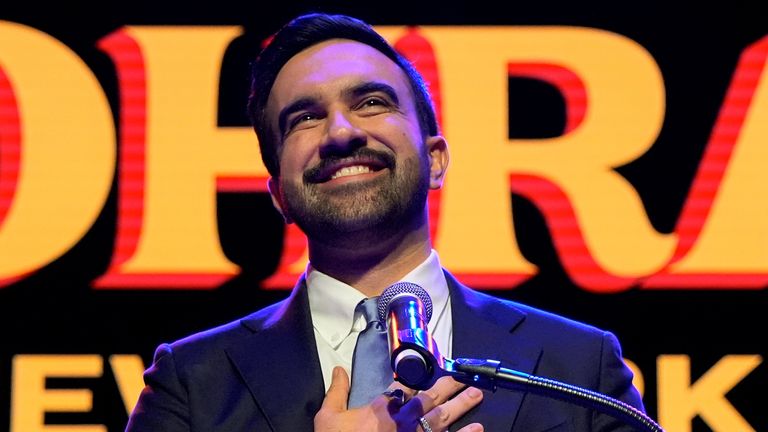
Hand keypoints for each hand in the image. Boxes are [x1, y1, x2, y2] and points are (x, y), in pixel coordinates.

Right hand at [314, 366, 483, 431]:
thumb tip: (338, 369)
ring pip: (442, 418)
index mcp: (382, 409)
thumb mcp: (329, 417)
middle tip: (465, 379)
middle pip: (430, 398)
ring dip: (461, 406)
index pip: (403, 388)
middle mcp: (403, 420)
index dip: (417, 379)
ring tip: (476, 396)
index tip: (427, 371)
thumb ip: (337, 391)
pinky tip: (477, 429)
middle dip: (448, 387)